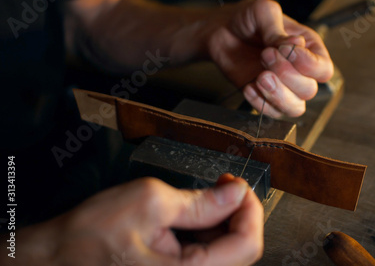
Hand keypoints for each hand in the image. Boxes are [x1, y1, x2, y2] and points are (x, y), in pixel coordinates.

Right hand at [6, 175, 262, 265]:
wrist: (55, 260)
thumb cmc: (90, 236)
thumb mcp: (149, 203)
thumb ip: (200, 201)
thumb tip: (236, 193)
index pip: (246, 245)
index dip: (250, 210)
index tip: (239, 186)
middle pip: (239, 250)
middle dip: (236, 213)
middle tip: (223, 186)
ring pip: (224, 254)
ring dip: (222, 222)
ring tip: (206, 197)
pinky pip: (206, 258)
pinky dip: (207, 233)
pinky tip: (194, 216)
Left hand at [208, 0, 333, 117]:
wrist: (222, 31)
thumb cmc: (248, 19)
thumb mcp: (264, 12)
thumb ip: (278, 29)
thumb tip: (296, 44)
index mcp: (309, 49)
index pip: (323, 69)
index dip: (308, 64)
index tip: (285, 50)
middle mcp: (300, 71)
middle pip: (309, 90)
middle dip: (286, 75)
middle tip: (265, 54)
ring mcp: (283, 87)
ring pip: (295, 108)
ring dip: (278, 95)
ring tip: (260, 77)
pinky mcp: (264, 98)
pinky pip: (271, 112)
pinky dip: (260, 102)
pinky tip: (248, 86)